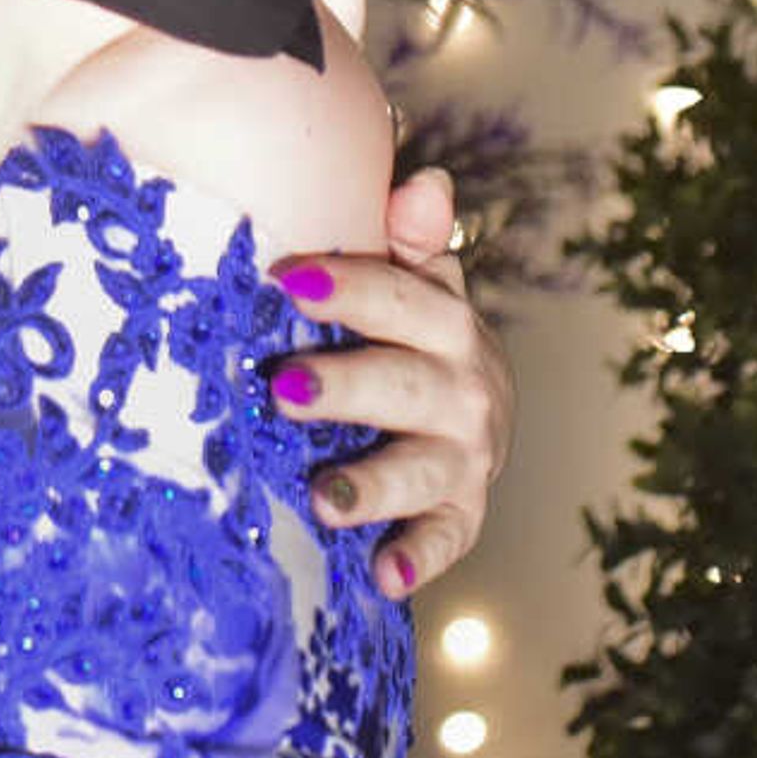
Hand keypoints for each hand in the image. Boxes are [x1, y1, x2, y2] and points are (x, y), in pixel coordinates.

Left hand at [262, 166, 515, 599]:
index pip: (403, 299)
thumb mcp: (418, 281)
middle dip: (349, 386)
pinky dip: (417, 560)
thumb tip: (423, 180)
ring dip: (374, 484)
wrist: (474, 414)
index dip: (349, 287)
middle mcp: (466, 389)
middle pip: (407, 385)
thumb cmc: (415, 334)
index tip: (286, 279)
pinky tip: (382, 576)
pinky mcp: (460, 514)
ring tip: (322, 497)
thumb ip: (411, 236)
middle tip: (282, 388)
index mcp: (448, 323)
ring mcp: (466, 457)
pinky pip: (446, 540)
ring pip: (423, 469)